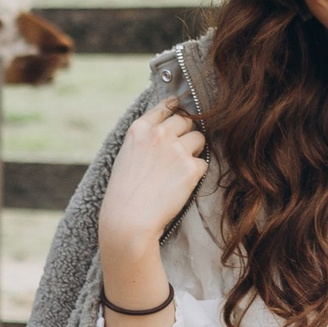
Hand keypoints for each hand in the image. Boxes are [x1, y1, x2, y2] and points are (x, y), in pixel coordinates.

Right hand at [100, 97, 205, 317]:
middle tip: (179, 152)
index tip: (182, 109)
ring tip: (179, 170)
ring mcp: (176, 149)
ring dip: (194, 151)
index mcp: (140, 129)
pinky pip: (203, 163)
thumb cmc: (124, 193)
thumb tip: (166, 130)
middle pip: (187, 120)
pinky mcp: (190, 167)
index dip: (177, 108)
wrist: (128, 219)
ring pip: (199, 138)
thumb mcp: (127, 155)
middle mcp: (159, 134)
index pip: (166, 106)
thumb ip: (145, 139)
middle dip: (187, 133)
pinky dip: (196, 173)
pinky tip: (181, 185)